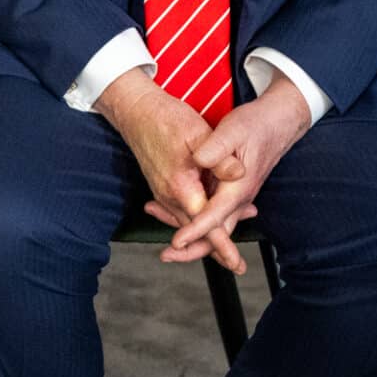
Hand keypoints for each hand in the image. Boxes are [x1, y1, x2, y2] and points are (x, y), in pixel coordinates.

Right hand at [98, 69, 246, 273]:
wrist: (135, 111)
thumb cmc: (165, 119)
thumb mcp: (197, 132)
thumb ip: (219, 157)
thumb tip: (240, 173)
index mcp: (180, 187)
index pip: (204, 225)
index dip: (222, 246)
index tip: (235, 262)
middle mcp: (169, 195)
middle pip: (195, 233)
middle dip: (216, 249)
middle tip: (237, 265)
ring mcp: (164, 193)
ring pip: (188, 224)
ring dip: (208, 235)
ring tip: (229, 248)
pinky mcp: (164, 187)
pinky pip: (181, 212)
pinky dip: (198, 221)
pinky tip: (212, 216)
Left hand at [158, 75, 312, 267]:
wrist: (277, 122)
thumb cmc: (255, 125)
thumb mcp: (233, 130)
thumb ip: (216, 147)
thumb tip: (199, 160)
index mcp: (238, 187)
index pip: (215, 216)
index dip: (194, 230)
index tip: (176, 242)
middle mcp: (238, 198)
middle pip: (217, 234)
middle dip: (192, 249)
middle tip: (166, 255)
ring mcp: (235, 198)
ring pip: (214, 227)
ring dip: (191, 236)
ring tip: (165, 240)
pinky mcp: (230, 193)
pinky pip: (213, 216)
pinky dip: (192, 218)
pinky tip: (170, 212)